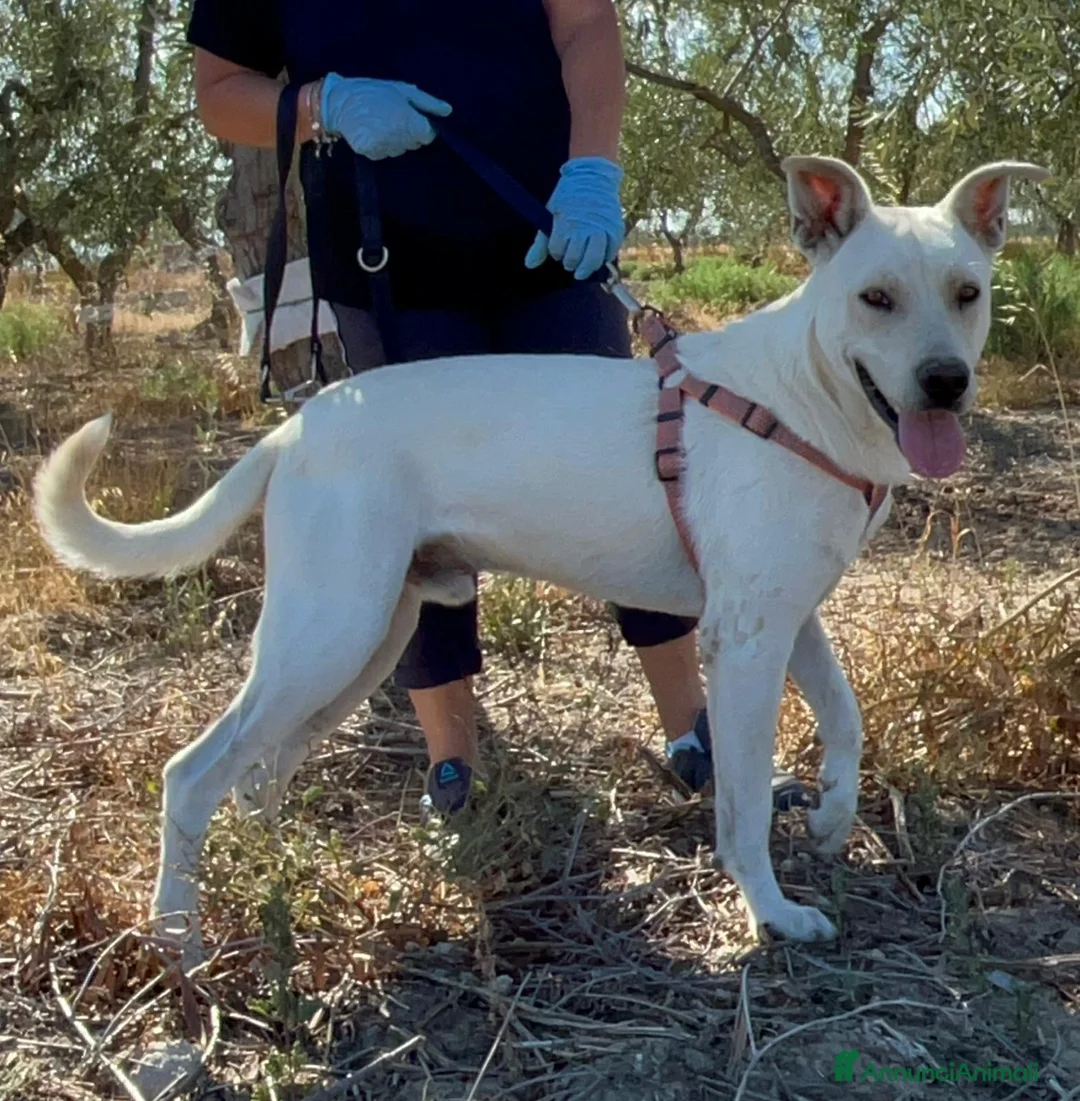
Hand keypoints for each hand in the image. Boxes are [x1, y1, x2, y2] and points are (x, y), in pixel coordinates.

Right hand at [320, 74, 450, 159]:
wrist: (339, 100)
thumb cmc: (374, 91)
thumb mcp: (402, 90)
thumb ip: (427, 103)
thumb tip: (448, 111)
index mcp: (409, 120)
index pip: (427, 136)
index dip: (421, 127)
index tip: (411, 118)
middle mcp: (398, 136)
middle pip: (414, 144)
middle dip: (407, 133)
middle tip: (391, 117)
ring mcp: (384, 146)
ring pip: (399, 150)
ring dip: (394, 140)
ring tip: (379, 123)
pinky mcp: (370, 152)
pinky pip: (383, 154)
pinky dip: (380, 145)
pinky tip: (371, 131)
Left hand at [525, 157, 623, 279]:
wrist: (592, 177)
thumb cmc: (568, 198)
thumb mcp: (551, 215)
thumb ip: (540, 242)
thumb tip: (529, 265)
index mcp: (566, 223)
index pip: (557, 251)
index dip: (556, 252)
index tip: (558, 247)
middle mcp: (585, 228)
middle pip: (575, 259)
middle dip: (570, 263)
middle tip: (570, 261)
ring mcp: (602, 229)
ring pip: (594, 260)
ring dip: (586, 268)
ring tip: (582, 269)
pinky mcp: (616, 229)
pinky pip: (611, 252)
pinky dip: (604, 259)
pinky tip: (597, 257)